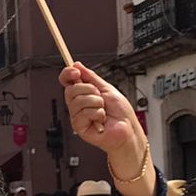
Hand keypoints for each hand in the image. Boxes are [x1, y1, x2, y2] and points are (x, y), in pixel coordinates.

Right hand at [60, 65, 151, 195]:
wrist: (128, 130)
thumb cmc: (121, 114)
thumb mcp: (107, 88)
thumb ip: (91, 76)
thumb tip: (77, 65)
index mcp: (83, 94)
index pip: (67, 81)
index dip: (68, 74)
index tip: (75, 71)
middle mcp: (78, 105)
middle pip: (71, 89)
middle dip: (90, 90)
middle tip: (100, 98)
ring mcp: (77, 116)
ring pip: (79, 101)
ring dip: (97, 103)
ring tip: (103, 111)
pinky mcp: (79, 127)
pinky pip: (84, 113)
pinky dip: (97, 114)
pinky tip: (101, 120)